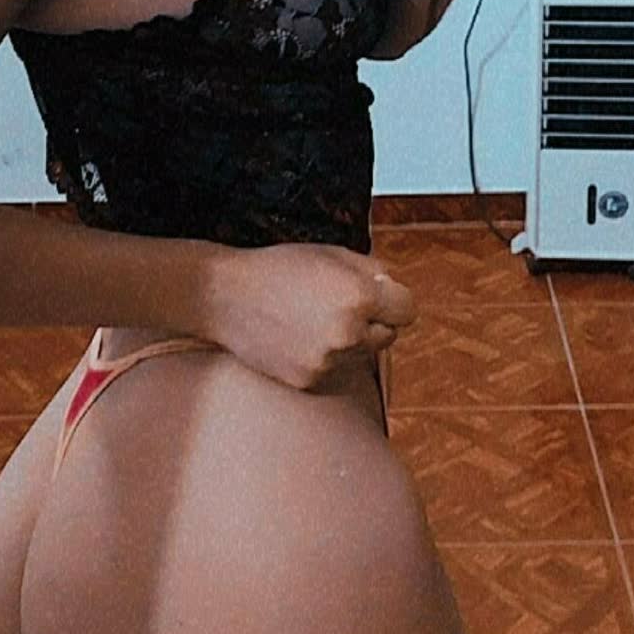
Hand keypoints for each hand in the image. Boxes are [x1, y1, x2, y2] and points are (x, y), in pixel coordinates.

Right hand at [195, 241, 417, 390]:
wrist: (225, 296)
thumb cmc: (278, 268)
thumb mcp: (333, 253)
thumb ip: (373, 271)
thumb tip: (395, 288)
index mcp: (359, 296)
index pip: (408, 309)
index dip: (394, 300)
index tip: (381, 297)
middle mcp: (349, 332)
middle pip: (389, 335)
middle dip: (374, 321)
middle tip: (341, 305)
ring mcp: (329, 360)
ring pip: (362, 354)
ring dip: (350, 340)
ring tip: (313, 318)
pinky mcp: (310, 379)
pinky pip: (335, 369)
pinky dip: (325, 356)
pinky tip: (299, 336)